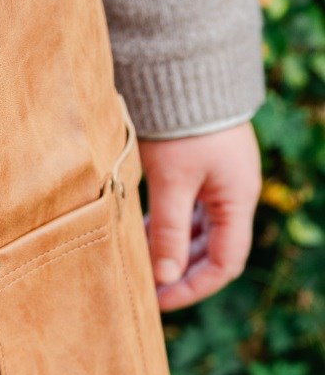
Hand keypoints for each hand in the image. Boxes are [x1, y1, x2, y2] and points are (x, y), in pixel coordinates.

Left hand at [139, 121, 261, 311]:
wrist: (183, 73)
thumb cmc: (181, 128)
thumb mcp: (171, 184)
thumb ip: (168, 232)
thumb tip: (164, 278)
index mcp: (237, 201)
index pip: (225, 264)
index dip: (193, 288)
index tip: (158, 301)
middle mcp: (233, 196)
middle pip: (212, 252)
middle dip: (181, 275)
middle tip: (144, 291)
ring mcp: (219, 184)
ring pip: (198, 235)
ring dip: (172, 254)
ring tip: (138, 267)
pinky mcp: (201, 174)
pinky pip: (187, 214)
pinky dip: (166, 231)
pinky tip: (139, 238)